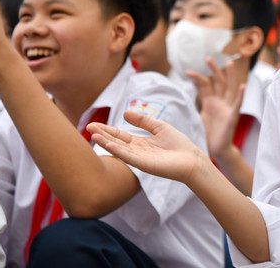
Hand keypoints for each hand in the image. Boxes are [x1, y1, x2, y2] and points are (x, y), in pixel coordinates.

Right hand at [88, 110, 206, 185]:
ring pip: (120, 150)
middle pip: (116, 142)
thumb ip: (143, 120)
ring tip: (93, 135)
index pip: (120, 135)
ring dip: (107, 143)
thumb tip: (125, 113)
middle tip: (88, 127)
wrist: (191, 159)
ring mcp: (140, 159)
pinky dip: (119, 151)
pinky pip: (130, 157)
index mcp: (140, 143)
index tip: (93, 124)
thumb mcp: (159, 127)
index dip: (107, 130)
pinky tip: (110, 145)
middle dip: (103, 135)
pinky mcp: (145, 165)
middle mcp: (137, 152)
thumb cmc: (178, 144)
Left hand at [188, 59, 244, 160]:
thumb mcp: (197, 118)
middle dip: (214, 70)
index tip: (187, 72)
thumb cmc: (208, 135)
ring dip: (230, 76)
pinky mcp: (232, 117)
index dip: (198, 78)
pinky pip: (237, 104)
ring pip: (230, 89)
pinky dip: (241, 95)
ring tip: (229, 64)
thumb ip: (192, 108)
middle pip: (218, 82)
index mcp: (211, 102)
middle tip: (208, 58)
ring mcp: (227, 108)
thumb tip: (178, 102)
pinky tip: (243, 86)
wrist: (216, 150)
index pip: (205, 85)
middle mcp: (220, 102)